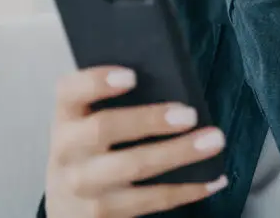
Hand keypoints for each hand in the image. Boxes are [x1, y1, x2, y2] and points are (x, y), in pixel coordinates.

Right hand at [44, 66, 227, 217]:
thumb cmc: (87, 150)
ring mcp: (83, 186)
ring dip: (179, 153)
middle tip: (189, 114)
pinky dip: (187, 189)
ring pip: (133, 167)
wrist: (66, 206)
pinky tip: (213, 178)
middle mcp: (67, 150)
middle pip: (104, 129)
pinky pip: (151, 200)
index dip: (96, 81)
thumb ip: (113, 101)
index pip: (70, 91)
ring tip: (213, 140)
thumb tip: (172, 79)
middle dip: (149, 120)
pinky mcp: (103, 214)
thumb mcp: (86, 122)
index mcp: (66, 117)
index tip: (131, 75)